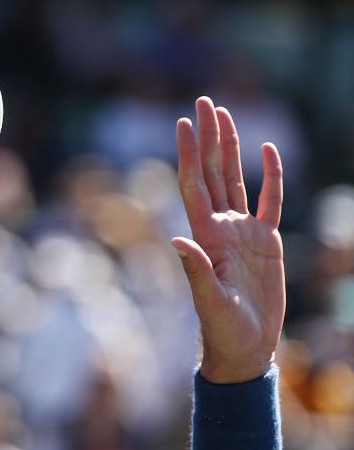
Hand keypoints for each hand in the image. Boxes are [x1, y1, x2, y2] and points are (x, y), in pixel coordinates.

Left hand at [173, 96, 285, 383]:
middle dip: (207, 137)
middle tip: (203, 102)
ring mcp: (243, 232)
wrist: (245, 347)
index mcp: (205, 236)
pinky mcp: (266, 242)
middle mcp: (220, 227)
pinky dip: (271, 176)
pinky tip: (268, 150)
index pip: (193, 185)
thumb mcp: (210, 302)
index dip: (188, 153)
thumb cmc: (224, 330)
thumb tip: (177, 241)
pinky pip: (270, 201)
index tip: (182, 122)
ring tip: (224, 115)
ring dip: (230, 147)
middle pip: (212, 172)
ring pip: (236, 179)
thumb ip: (196, 271)